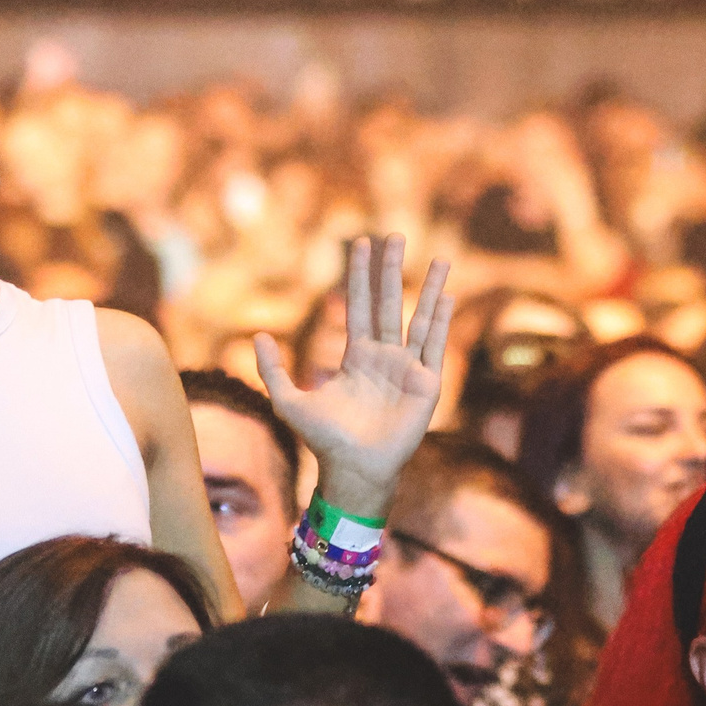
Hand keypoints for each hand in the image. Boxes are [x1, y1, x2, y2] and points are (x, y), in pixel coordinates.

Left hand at [256, 236, 452, 517]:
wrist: (354, 471)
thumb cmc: (323, 441)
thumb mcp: (289, 402)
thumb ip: (272, 371)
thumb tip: (259, 336)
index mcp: (356, 357)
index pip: (359, 306)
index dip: (359, 276)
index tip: (360, 243)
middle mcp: (384, 357)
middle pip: (389, 303)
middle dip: (391, 269)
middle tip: (394, 235)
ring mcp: (407, 369)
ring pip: (419, 319)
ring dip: (428, 288)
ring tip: (439, 258)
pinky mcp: (426, 384)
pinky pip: (435, 346)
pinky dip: (441, 321)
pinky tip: (446, 296)